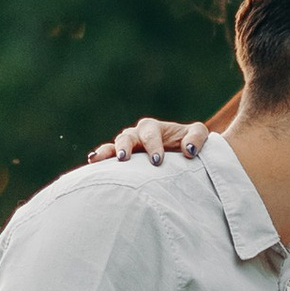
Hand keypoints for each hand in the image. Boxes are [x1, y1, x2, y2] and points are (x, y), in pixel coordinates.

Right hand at [86, 115, 211, 165]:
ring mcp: (127, 147)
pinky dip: (99, 158)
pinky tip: (91, 162)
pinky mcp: (122, 160)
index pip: (151, 133)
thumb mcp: (198, 135)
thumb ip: (196, 137)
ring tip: (98, 159)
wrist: (182, 154)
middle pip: (127, 136)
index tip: (157, 161)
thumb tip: (188, 151)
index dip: (153, 146)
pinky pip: (108, 157)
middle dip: (125, 147)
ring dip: (107, 152)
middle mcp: (137, 135)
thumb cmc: (190, 144)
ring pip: (114, 145)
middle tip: (125, 159)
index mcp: (154, 128)